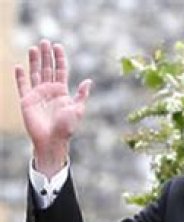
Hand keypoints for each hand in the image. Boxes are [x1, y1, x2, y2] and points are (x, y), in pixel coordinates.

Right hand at [14, 39, 91, 176]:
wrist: (52, 140)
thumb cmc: (66, 127)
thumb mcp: (77, 110)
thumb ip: (81, 95)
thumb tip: (88, 81)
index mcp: (62, 92)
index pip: (60, 71)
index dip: (59, 58)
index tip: (57, 46)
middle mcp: (49, 91)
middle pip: (47, 68)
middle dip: (46, 55)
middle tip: (44, 41)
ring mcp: (37, 95)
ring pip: (35, 73)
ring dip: (34, 61)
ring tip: (33, 48)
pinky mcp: (26, 101)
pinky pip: (22, 86)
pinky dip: (20, 77)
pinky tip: (19, 66)